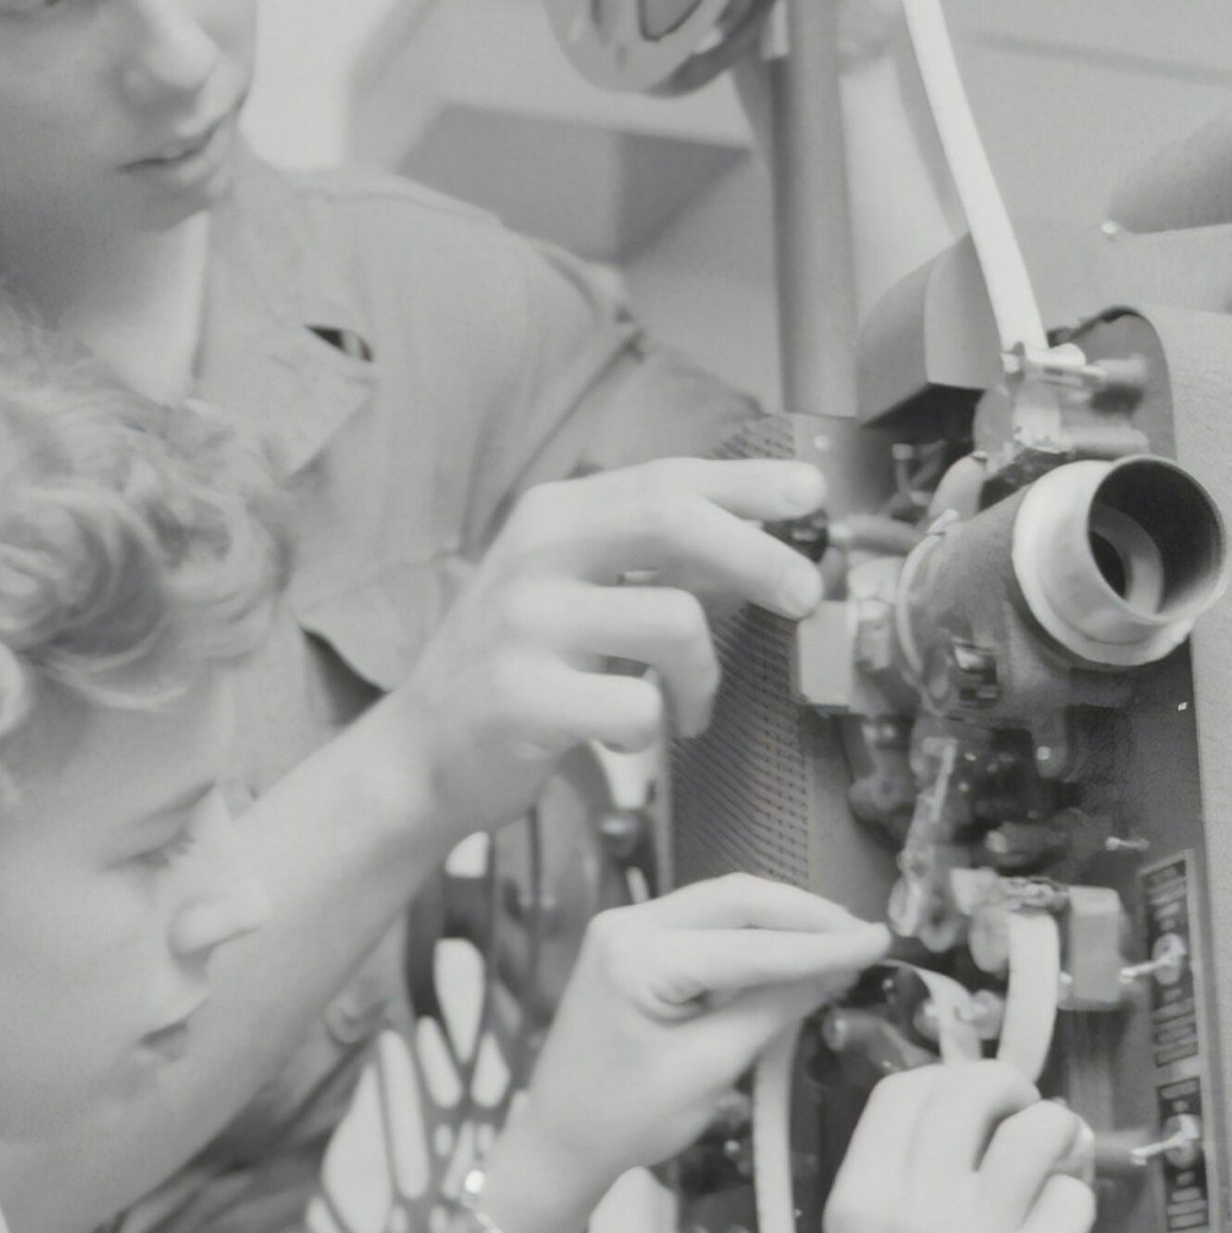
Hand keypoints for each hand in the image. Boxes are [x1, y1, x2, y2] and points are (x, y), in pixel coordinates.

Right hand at [386, 457, 826, 841]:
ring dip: (704, 676)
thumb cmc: (519, 670)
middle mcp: (536, 556)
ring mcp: (525, 624)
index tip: (810, 495)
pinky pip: (637, 705)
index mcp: (553, 516)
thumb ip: (652, 565)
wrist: (421, 753)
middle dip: (758, 555)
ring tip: (689, 706)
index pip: (667, 479)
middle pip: (672, 522)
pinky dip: (653, 729)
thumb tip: (759, 552)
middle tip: (804, 596)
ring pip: (672, 622)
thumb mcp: (575, 594)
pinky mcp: (521, 697)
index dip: (746, 484)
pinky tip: (630, 738)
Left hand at [481, 877, 889, 1232]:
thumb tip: (836, 970)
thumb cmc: (627, 1120)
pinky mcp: (633, 941)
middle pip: (735, 899)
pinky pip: (705, 924)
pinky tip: (794, 949)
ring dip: (783, 920)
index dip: (820, 943)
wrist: (558, 1141)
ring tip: (843, 939)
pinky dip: (753, 934)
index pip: (747, 944)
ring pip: (723, 905)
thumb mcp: (709, 1069)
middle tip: (866, 935)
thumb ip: (772, 1011)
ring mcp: (626, 926)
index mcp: (637, 957)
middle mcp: (627, 923)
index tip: (880, 941)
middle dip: (805, 916)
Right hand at [822, 1063, 1095, 1232]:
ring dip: (1058, 1132)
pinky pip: (1071, 1201)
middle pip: (970, 1090)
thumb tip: (960, 1134)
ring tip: (1060, 1161)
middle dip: (1010, 1087)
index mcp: (856, 1203)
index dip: (948, 1077)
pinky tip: (1061, 1228)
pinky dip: (1074, 1202)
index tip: (976, 1100)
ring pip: (1036, 1132)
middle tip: (1025, 1115)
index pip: (902, 1091)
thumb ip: (894, 1194)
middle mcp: (912, 1209)